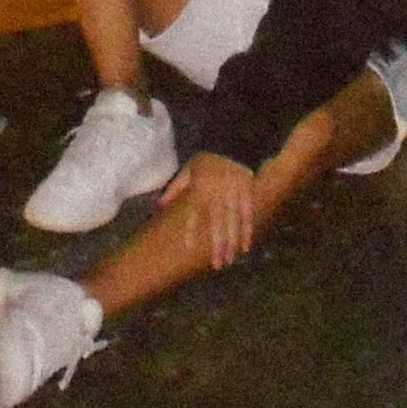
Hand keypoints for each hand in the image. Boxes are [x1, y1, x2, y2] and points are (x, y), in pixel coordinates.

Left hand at [157, 150, 258, 269]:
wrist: (233, 141)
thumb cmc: (209, 158)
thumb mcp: (189, 169)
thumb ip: (175, 189)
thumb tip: (158, 206)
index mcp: (200, 189)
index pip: (194, 214)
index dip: (191, 231)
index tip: (188, 248)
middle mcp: (216, 194)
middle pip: (216, 224)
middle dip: (217, 246)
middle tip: (217, 265)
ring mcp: (233, 193)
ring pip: (233, 223)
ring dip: (232, 243)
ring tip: (230, 260)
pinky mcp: (247, 191)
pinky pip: (248, 215)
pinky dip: (248, 231)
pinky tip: (246, 247)